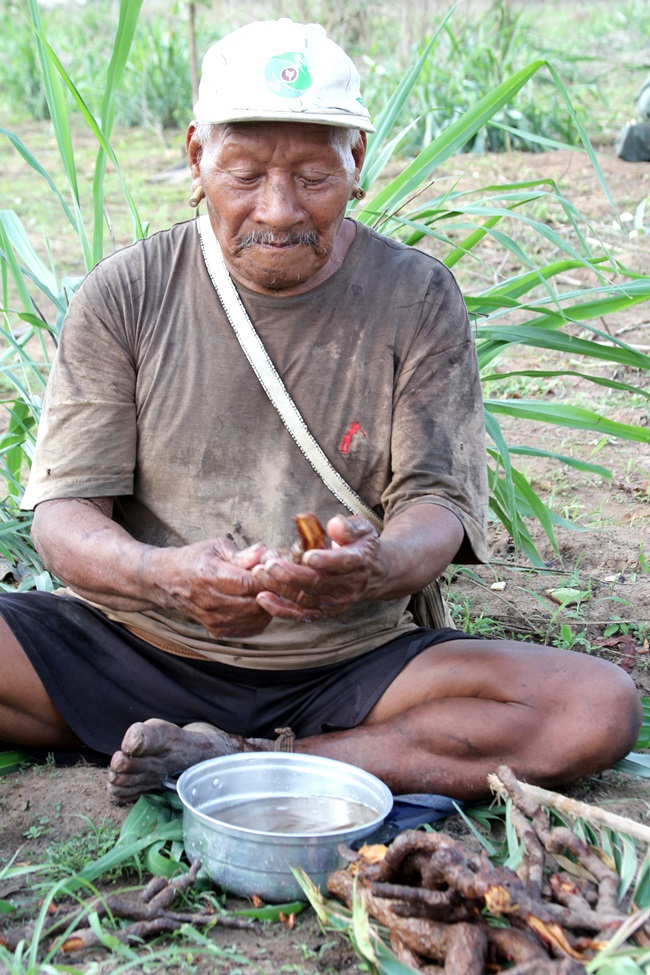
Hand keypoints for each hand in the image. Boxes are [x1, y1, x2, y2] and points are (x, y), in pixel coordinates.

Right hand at [149, 537, 271, 636]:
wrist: (169, 581)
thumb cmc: (196, 559)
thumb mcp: (216, 547)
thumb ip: (242, 553)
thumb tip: (264, 553)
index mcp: (210, 576)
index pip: (249, 584)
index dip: (267, 578)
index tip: (274, 570)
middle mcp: (211, 601)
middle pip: (255, 604)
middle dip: (271, 593)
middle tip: (275, 582)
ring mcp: (213, 619)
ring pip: (255, 618)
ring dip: (268, 606)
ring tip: (268, 591)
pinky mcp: (217, 630)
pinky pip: (249, 629)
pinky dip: (260, 618)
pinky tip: (259, 604)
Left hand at [251, 515, 380, 621]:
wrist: (375, 574)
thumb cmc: (361, 545)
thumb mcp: (363, 528)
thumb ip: (349, 526)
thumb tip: (333, 525)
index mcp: (359, 561)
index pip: (343, 563)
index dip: (325, 561)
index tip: (307, 556)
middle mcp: (348, 585)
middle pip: (318, 583)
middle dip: (292, 575)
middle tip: (269, 565)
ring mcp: (336, 601)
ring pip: (306, 599)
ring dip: (281, 588)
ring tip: (260, 574)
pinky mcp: (324, 611)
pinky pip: (301, 614)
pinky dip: (281, 609)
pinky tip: (263, 598)